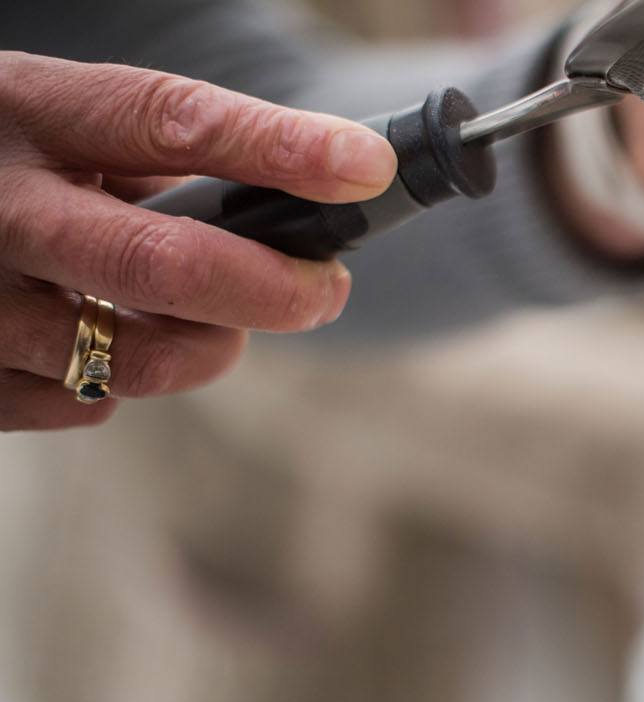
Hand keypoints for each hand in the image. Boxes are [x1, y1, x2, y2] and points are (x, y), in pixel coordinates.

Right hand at [0, 52, 396, 430]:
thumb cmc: (26, 165)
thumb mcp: (74, 129)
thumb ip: (172, 162)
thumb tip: (310, 201)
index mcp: (25, 112)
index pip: (167, 122)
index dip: (277, 146)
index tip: (363, 167)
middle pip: (159, 265)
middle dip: (271, 287)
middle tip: (324, 289)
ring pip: (136, 357)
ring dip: (209, 344)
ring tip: (218, 315)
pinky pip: (89, 400)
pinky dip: (126, 377)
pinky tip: (112, 335)